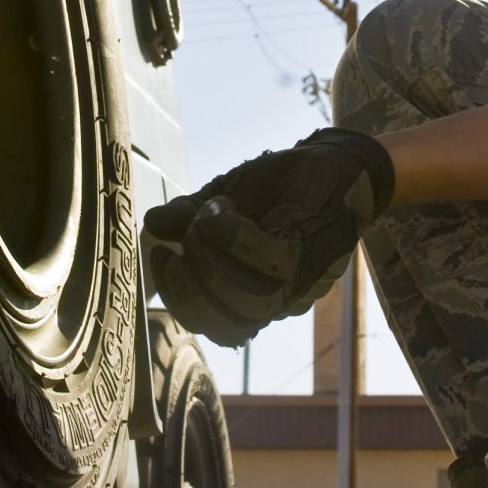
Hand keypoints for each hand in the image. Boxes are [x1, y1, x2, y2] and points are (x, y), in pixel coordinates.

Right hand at [141, 128, 394, 345]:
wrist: (336, 161)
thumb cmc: (282, 184)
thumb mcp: (225, 197)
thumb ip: (190, 216)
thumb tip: (151, 225)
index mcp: (254, 291)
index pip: (213, 324)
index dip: (178, 298)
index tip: (160, 255)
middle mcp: (279, 296)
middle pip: (229, 327)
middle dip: (190, 290)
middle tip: (175, 249)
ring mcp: (298, 278)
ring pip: (251, 303)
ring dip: (211, 260)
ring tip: (204, 220)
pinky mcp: (312, 251)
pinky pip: (272, 262)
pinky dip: (235, 236)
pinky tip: (221, 207)